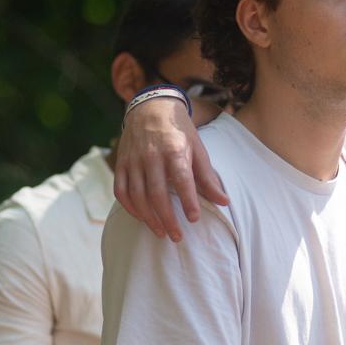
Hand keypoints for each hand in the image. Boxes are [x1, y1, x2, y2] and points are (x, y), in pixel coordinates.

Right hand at [113, 96, 226, 241]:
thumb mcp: (199, 149)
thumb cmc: (180, 132)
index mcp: (174, 150)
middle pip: (156, 193)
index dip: (188, 200)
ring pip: (137, 196)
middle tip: (177, 236)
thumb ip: (208, 177)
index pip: (181, 179)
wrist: (151, 108)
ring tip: (161, 232)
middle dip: (167, 218)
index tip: (194, 219)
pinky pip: (120, 191)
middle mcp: (151, 156)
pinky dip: (130, 208)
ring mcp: (133, 160)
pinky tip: (142, 218)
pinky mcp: (120, 163)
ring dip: (149, 218)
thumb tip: (224, 202)